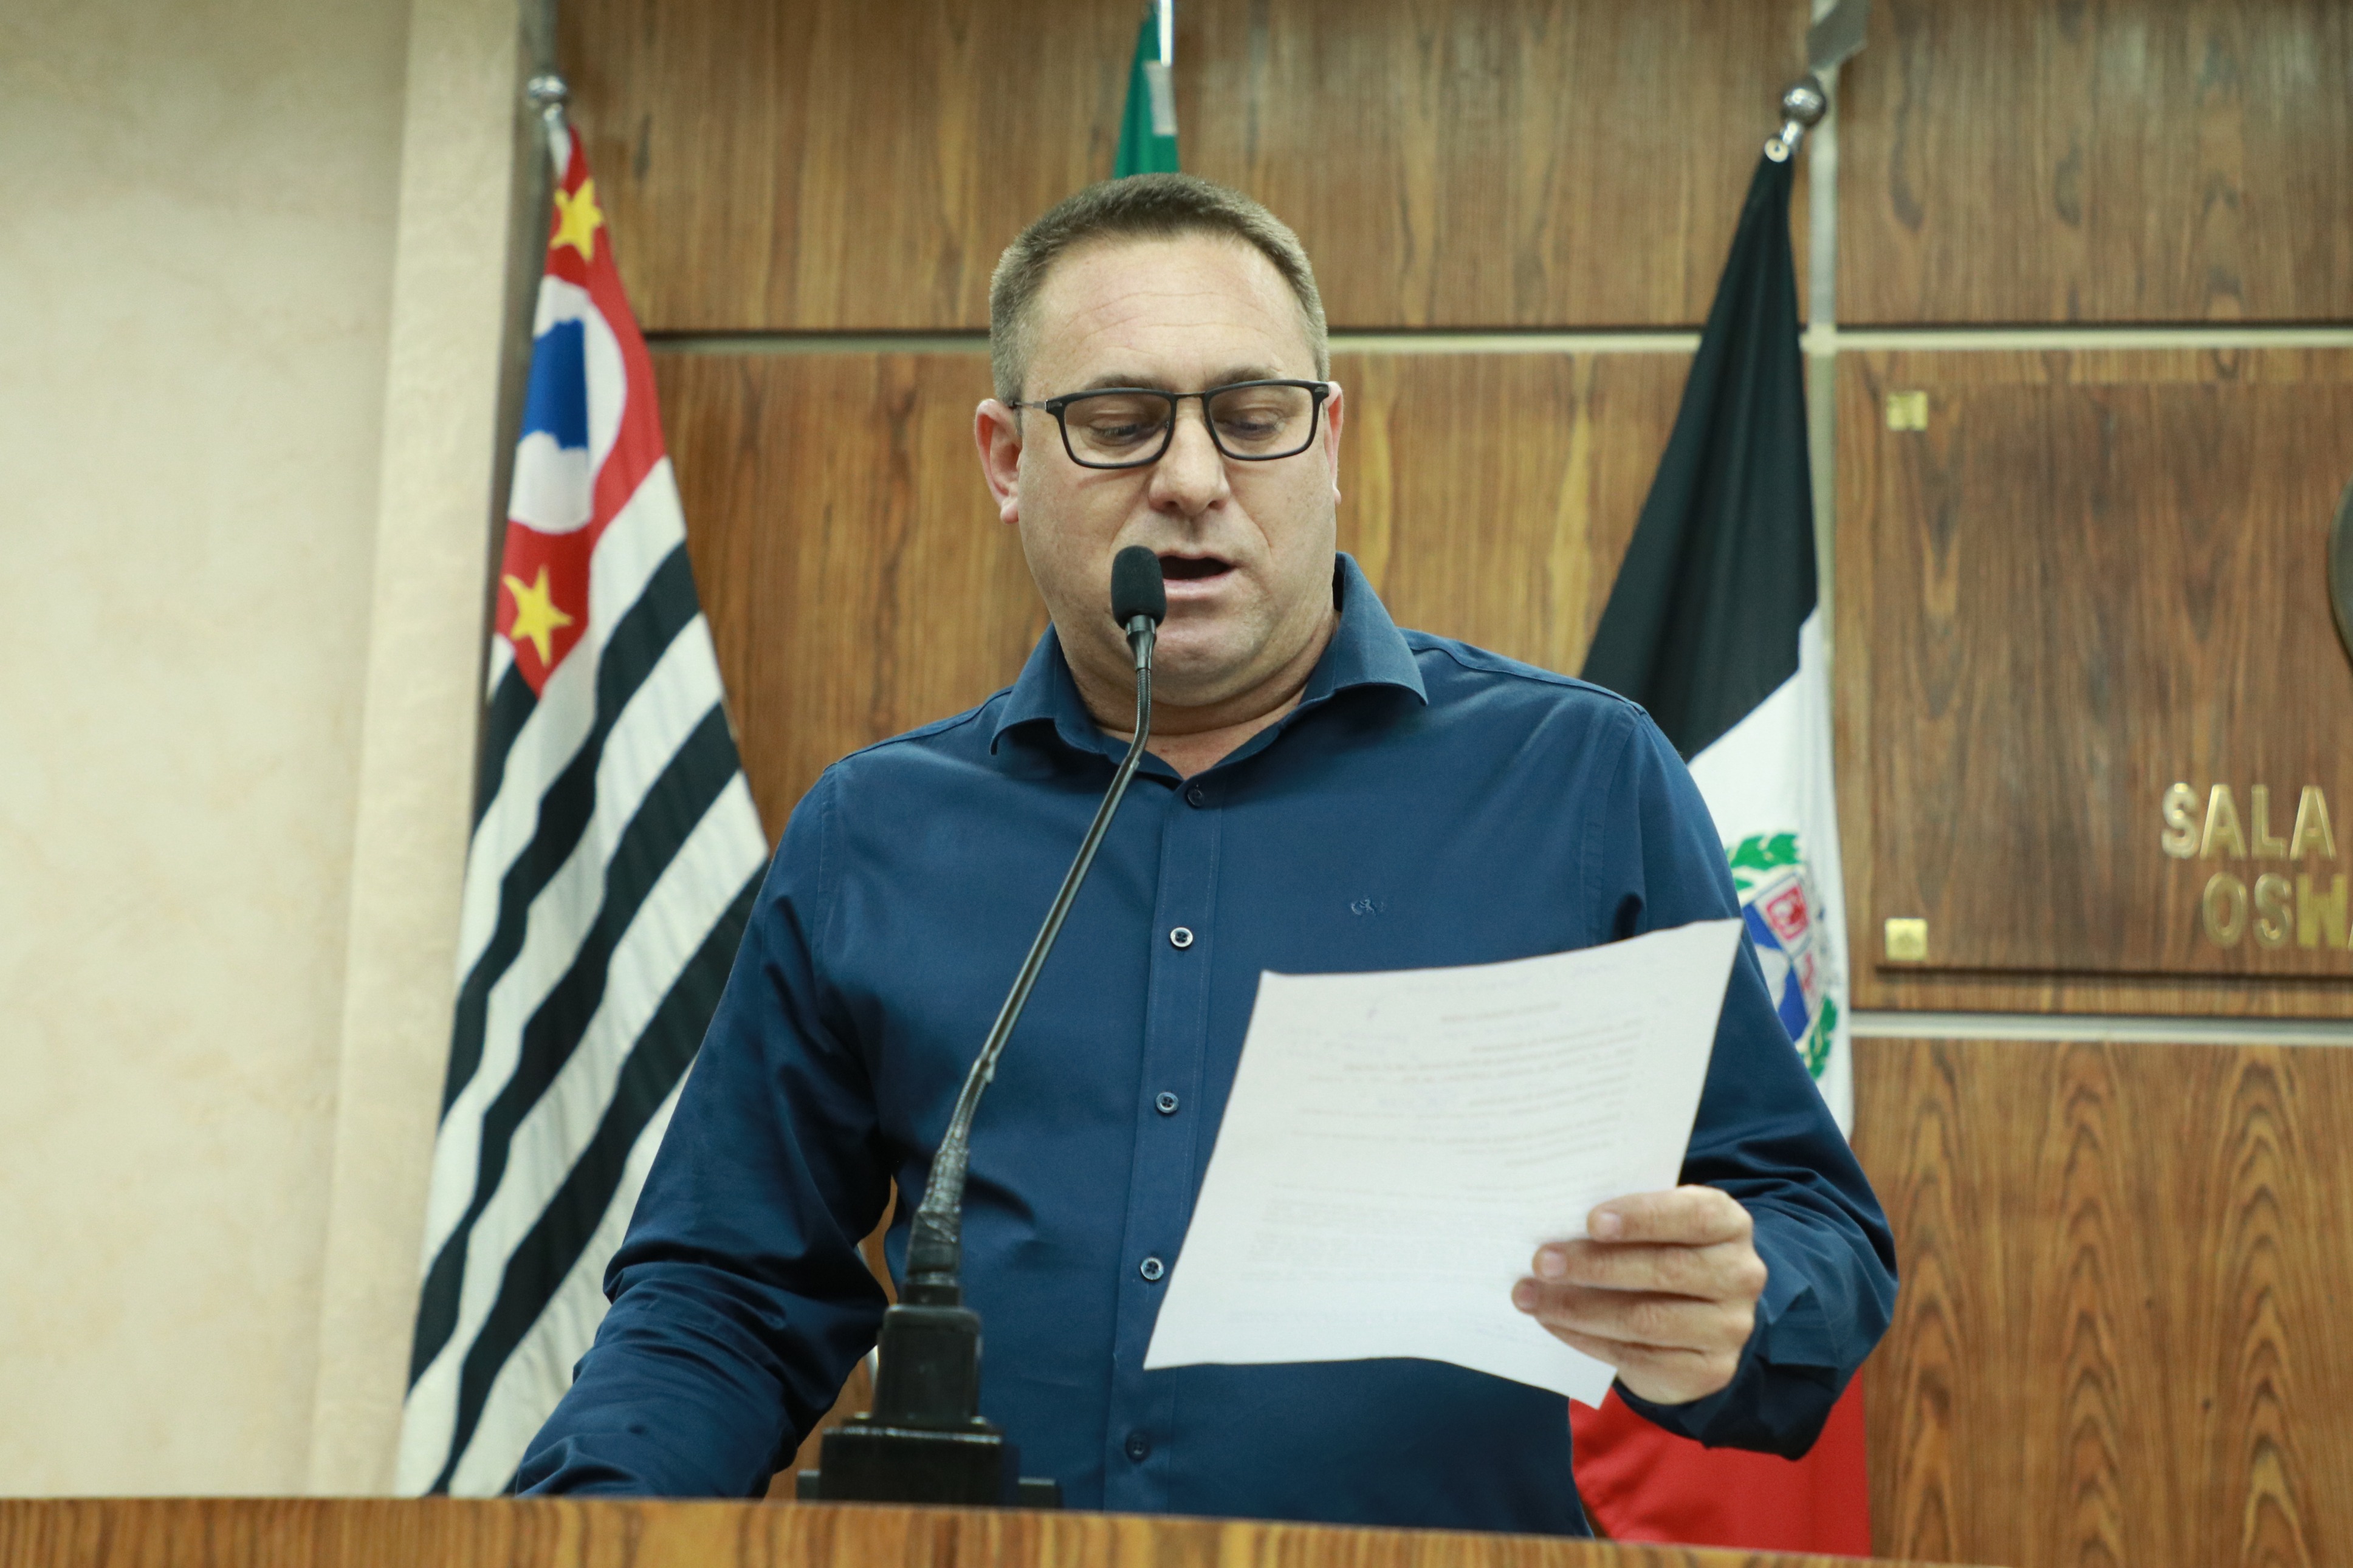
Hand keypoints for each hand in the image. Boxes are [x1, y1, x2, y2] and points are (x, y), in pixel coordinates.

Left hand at [1511, 1185, 1766, 1405]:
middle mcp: (1740, 1275)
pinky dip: (1587, 1339)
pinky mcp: (1708, 1371)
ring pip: (1647, 1319)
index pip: (1693, 1215)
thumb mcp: (1657, 1225)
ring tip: (1530, 1297)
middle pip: (1666, 1270)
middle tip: (1541, 1262)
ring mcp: (1729, 1328)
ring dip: (1579, 1308)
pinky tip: (1553, 1324)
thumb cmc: (1663, 1251)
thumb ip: (1624, 1219)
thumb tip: (1555, 1218)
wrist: (1699, 1317)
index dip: (1642, 1217)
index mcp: (1728, 1224)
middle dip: (1595, 1266)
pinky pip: (1639, 1356)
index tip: (1590, 1221)